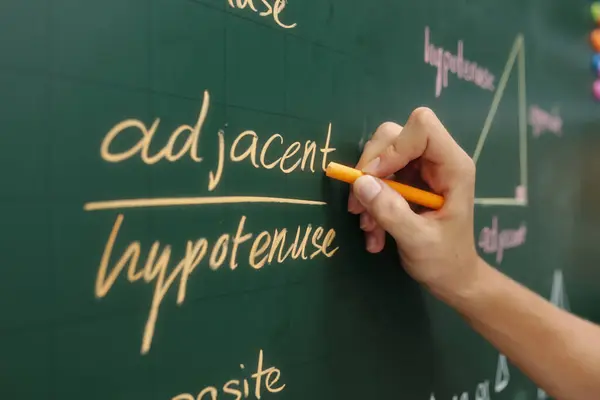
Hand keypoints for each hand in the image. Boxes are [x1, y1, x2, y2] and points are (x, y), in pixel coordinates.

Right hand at [348, 107, 478, 296]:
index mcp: (452, 166)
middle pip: (394, 135)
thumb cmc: (445, 261)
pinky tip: (373, 232)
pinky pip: (378, 176)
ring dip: (366, 190)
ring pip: (380, 156)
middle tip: (359, 202)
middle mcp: (437, 160)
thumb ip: (391, 211)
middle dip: (370, 168)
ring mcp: (421, 169)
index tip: (374, 178)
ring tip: (367, 227)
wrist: (452, 279)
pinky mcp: (408, 181)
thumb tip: (360, 183)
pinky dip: (369, 201)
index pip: (422, 127)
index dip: (393, 147)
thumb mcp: (418, 241)